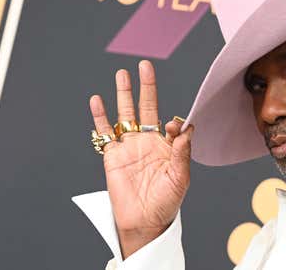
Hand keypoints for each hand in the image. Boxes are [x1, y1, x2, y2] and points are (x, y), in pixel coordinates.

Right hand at [89, 60, 192, 257]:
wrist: (144, 221)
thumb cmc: (167, 201)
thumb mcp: (180, 177)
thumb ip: (182, 152)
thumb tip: (187, 128)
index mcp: (167, 145)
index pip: (170, 123)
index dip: (173, 122)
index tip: (172, 127)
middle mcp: (148, 141)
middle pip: (146, 106)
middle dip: (146, 86)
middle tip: (144, 65)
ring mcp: (129, 146)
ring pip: (125, 113)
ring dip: (124, 94)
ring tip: (122, 74)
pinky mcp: (112, 154)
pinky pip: (104, 132)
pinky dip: (100, 116)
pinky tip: (97, 100)